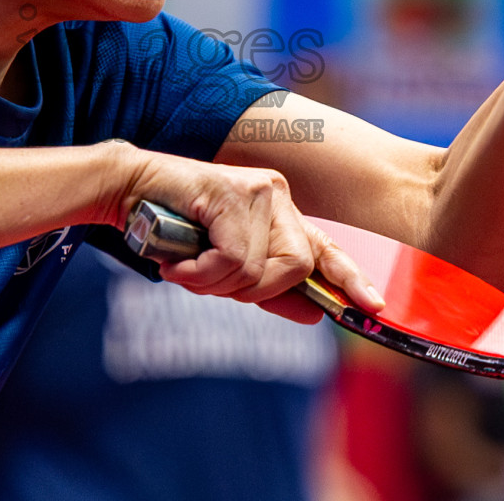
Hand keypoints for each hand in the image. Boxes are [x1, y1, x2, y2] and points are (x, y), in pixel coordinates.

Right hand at [120, 150, 383, 323]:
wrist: (129, 190)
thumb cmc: (175, 230)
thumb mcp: (224, 266)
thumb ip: (266, 288)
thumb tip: (314, 314)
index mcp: (281, 214)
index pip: (325, 249)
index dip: (350, 279)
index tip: (374, 307)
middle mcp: (278, 196)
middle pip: (296, 267)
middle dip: (253, 291)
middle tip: (210, 282)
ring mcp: (259, 190)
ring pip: (261, 269)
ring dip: (216, 283)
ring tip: (186, 268)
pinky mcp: (234, 191)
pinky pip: (234, 258)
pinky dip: (201, 273)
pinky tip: (178, 263)